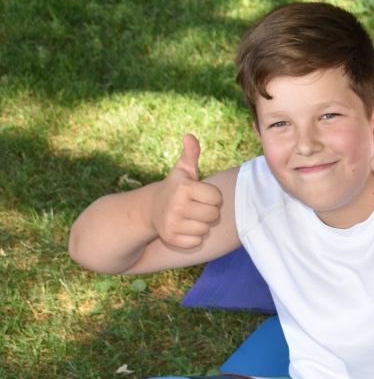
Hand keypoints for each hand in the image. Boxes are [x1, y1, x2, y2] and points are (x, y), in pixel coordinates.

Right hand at [152, 134, 222, 248]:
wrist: (151, 209)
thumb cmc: (176, 188)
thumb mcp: (183, 170)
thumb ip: (191, 153)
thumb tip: (189, 136)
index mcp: (184, 187)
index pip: (217, 198)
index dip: (212, 197)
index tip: (200, 194)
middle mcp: (177, 205)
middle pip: (214, 215)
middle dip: (208, 211)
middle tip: (194, 206)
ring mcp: (172, 223)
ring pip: (205, 229)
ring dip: (200, 224)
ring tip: (188, 216)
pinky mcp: (170, 238)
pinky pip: (196, 242)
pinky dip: (192, 237)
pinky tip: (183, 228)